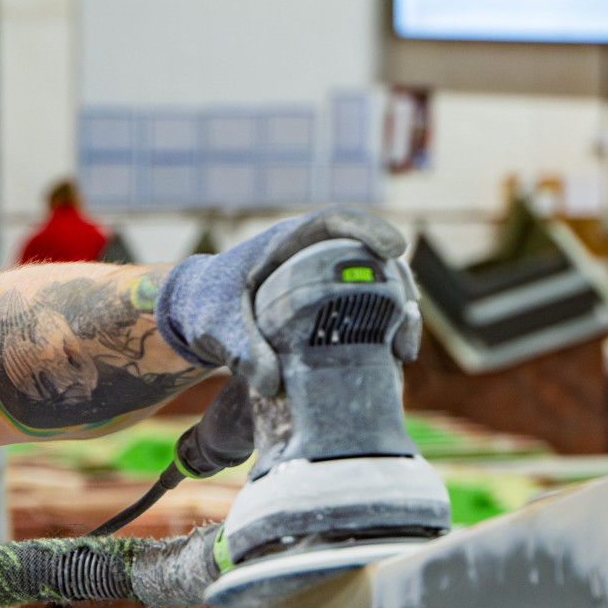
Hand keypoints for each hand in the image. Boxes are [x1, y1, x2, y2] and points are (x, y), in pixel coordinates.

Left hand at [154, 206, 411, 386]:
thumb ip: (239, 349)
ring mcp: (329, 282)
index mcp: (286, 243)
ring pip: (379, 286)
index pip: (334, 221)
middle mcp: (316, 257)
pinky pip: (368, 313)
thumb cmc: (207, 305)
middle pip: (371, 256)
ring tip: (403, 350)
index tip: (394, 248)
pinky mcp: (333, 310)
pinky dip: (385, 332)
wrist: (200, 315)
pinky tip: (395, 359)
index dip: (368, 228)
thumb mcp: (215, 326)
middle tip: (407, 316)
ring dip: (400, 312)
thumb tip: (272, 385)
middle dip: (398, 282)